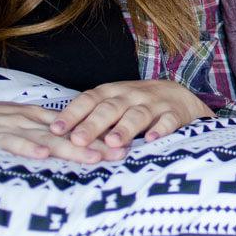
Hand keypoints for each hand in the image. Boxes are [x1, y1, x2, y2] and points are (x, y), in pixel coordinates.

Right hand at [0, 101, 112, 163]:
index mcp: (28, 117)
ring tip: (96, 158)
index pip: (69, 126)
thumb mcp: (5, 130)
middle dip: (94, 143)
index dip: (96, 136)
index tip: (123, 147)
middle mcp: (21, 118)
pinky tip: (42, 155)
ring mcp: (3, 125)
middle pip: (64, 132)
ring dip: (70, 147)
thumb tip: (56, 152)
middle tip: (122, 153)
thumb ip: (30, 137)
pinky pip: (7, 141)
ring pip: (43, 137)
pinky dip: (25, 147)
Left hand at [51, 80, 212, 149]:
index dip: (73, 114)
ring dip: (125, 128)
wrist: (180, 95)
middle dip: (93, 124)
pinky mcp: (174, 114)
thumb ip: (91, 114)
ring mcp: (154, 104)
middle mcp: (131, 95)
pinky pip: (167, 121)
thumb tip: (55, 133)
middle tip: (78, 140)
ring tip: (112, 143)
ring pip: (137, 115)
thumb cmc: (137, 103)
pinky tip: (151, 139)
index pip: (89, 100)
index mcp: (112, 92)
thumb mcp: (114, 102)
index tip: (56, 129)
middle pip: (110, 108)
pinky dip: (160, 129)